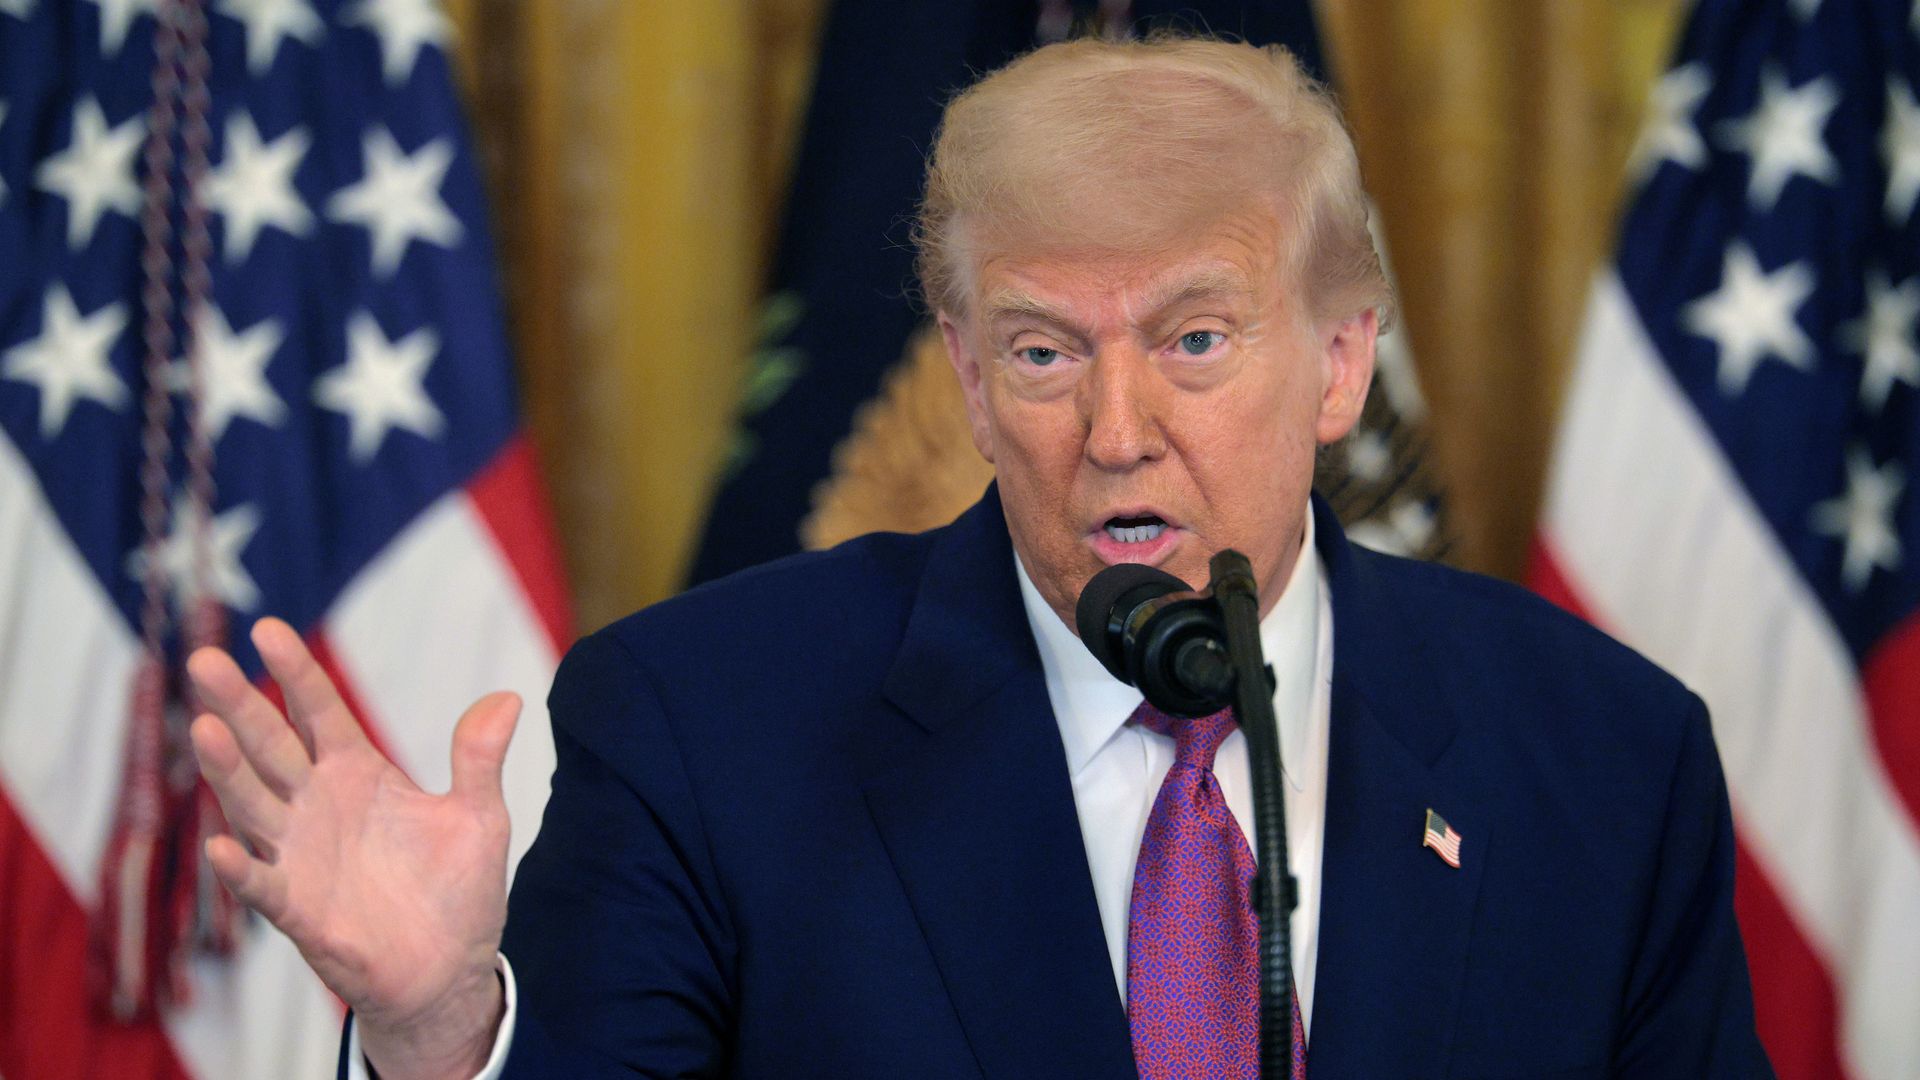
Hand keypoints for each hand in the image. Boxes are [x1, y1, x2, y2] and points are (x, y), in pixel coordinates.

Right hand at [189, 617, 518, 1079]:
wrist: (448, 969)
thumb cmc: (457, 888)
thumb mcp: (479, 817)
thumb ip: (478, 758)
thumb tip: (507, 696)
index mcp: (359, 773)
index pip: (320, 711)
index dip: (296, 672)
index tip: (267, 629)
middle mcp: (318, 806)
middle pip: (271, 745)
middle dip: (239, 704)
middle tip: (204, 661)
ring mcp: (301, 855)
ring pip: (253, 804)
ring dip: (227, 771)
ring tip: (205, 729)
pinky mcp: (299, 909)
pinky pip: (263, 886)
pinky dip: (242, 869)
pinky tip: (222, 848)